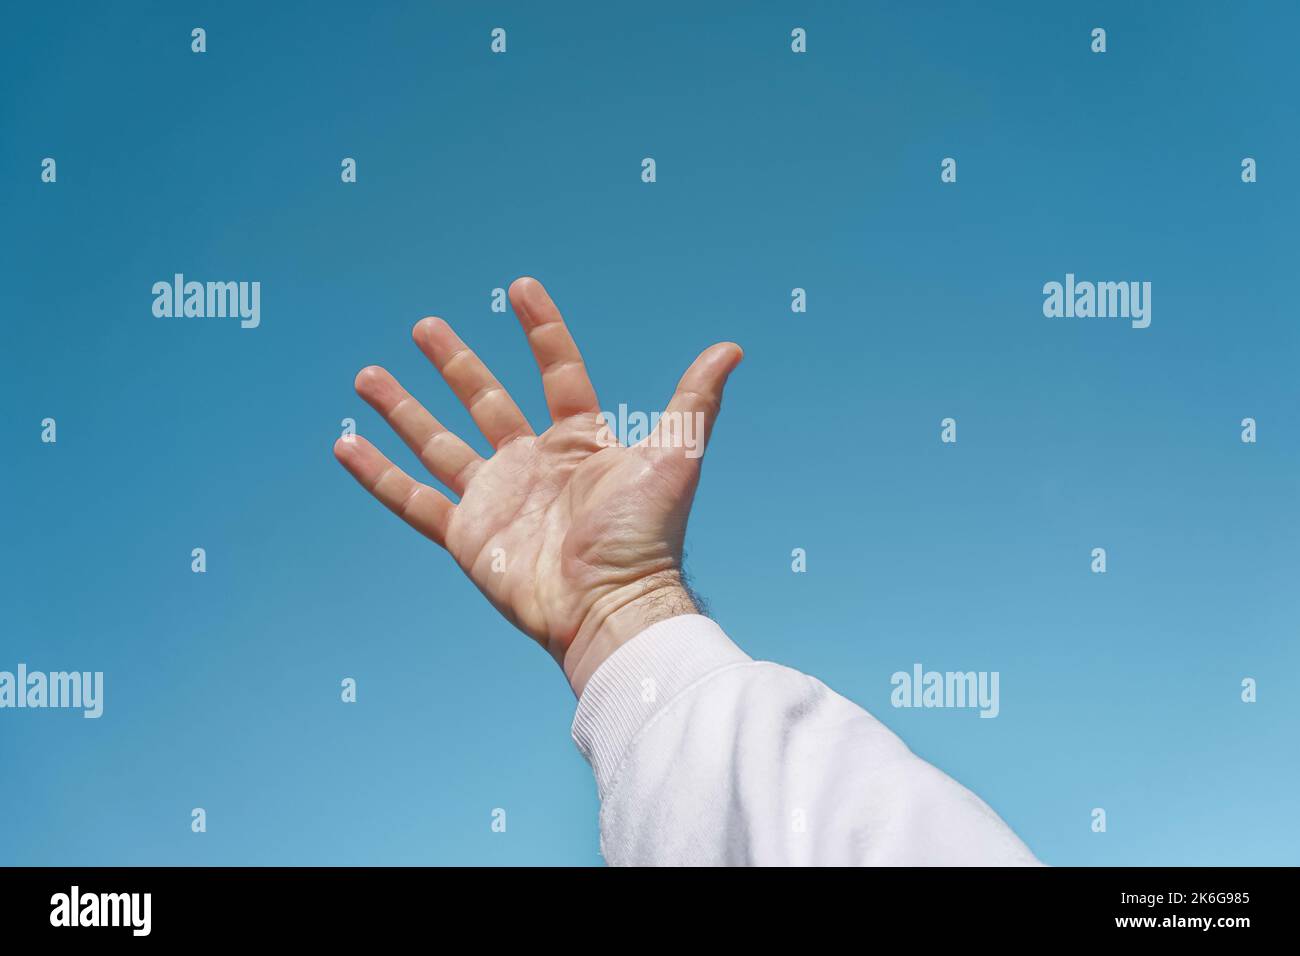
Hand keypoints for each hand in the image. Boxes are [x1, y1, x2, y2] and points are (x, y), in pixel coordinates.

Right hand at [333, 277, 742, 694]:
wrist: (611, 607)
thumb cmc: (646, 536)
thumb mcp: (675, 457)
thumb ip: (696, 402)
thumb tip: (732, 347)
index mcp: (579, 441)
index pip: (557, 372)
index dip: (541, 330)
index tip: (519, 286)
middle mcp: (532, 464)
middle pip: (484, 399)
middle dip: (454, 362)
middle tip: (425, 326)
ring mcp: (495, 498)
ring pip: (438, 442)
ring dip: (403, 409)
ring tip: (368, 374)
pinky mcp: (465, 535)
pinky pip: (411, 499)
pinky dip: (376, 476)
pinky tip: (343, 446)